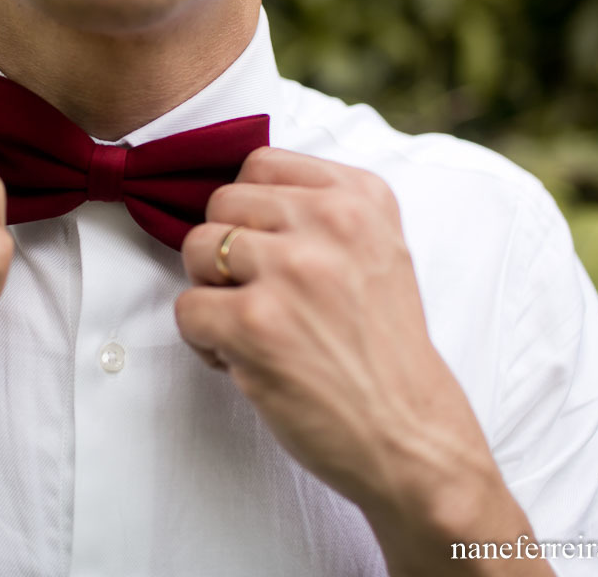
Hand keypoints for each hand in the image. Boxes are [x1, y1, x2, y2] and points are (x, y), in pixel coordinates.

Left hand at [175, 148, 545, 573]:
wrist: (411, 434)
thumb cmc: (382, 348)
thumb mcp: (376, 251)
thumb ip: (318, 211)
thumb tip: (235, 193)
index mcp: (361, 196)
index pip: (259, 164)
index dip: (249, 212)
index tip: (271, 251)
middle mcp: (330, 221)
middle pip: (220, 203)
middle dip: (225, 252)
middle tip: (261, 298)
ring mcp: (292, 270)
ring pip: (196, 248)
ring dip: (211, 293)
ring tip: (252, 328)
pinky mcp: (256, 323)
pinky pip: (185, 308)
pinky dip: (203, 341)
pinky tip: (243, 360)